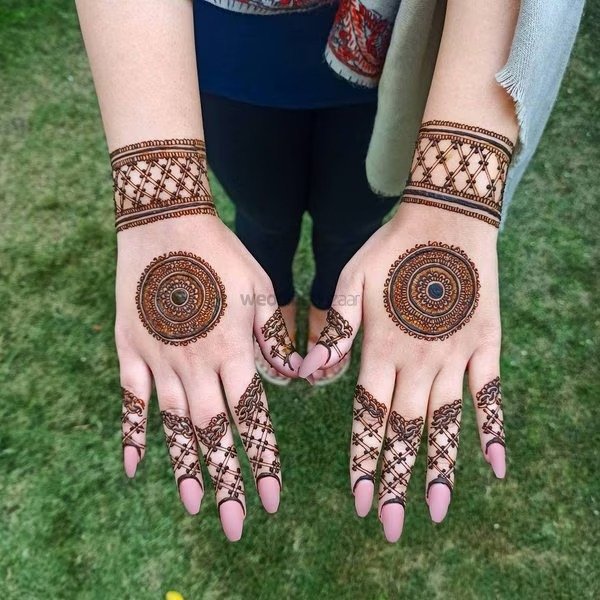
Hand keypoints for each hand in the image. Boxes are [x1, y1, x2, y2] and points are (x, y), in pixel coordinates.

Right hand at [118, 215, 301, 540]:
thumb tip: (294, 374)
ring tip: (195, 504)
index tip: (270, 499)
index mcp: (234, 350)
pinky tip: (135, 466)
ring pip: (174, 426)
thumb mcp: (260, 287)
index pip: (251, 418)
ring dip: (185, 468)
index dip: (262, 460)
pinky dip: (133, 434)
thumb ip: (274, 336)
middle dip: (226, 481)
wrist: (165, 223)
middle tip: (232, 524)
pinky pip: (131, 400)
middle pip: (213, 434)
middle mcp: (197, 364)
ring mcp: (159, 360)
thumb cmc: (220, 254)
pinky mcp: (130, 350)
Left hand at [300, 203, 505, 541]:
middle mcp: (419, 361)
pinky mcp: (486, 345)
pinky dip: (492, 429)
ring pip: (445, 422)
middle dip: (396, 479)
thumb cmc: (393, 249)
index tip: (360, 499)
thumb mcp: (352, 279)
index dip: (364, 459)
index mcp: (382, 349)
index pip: (369, 415)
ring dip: (441, 468)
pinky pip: (490, 395)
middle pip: (405, 430)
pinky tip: (497, 466)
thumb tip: (309, 371)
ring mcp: (456, 356)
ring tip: (437, 510)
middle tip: (391, 525)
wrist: (447, 220)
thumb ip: (335, 328)